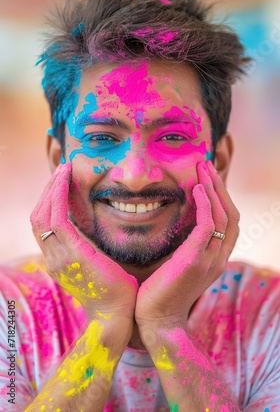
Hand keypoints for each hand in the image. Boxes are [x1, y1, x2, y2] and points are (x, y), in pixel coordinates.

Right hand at [30, 163, 137, 325]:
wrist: (117, 315)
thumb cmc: (115, 292)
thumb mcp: (97, 266)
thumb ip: (89, 250)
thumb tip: (96, 235)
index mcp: (58, 260)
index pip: (44, 225)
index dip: (49, 201)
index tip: (61, 183)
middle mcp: (53, 257)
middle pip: (38, 216)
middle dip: (48, 191)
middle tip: (61, 171)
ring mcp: (58, 255)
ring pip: (44, 213)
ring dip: (52, 188)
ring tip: (63, 170)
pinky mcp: (72, 251)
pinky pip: (57, 217)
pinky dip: (58, 195)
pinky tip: (66, 180)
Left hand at [135, 160, 239, 340]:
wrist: (156, 321)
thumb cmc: (160, 293)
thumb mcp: (177, 266)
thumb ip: (184, 248)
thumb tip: (175, 228)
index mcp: (215, 258)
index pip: (228, 222)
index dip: (221, 197)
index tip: (208, 177)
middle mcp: (218, 258)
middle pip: (230, 214)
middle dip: (220, 187)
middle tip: (207, 165)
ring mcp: (209, 260)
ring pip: (221, 216)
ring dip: (213, 189)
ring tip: (202, 169)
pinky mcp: (195, 260)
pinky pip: (207, 226)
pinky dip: (205, 204)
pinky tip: (197, 189)